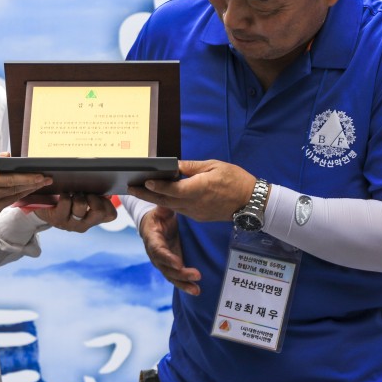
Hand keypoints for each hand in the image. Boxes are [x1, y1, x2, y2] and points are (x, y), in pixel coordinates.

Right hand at [0, 154, 51, 223]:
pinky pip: (7, 204)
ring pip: (14, 197)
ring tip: (41, 184)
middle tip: (48, 179)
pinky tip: (25, 191)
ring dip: (28, 191)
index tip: (40, 174)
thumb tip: (7, 155)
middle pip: (16, 189)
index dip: (27, 177)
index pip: (10, 179)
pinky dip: (17, 197)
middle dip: (33, 184)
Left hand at [32, 193, 118, 232]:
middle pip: (99, 211)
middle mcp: (84, 226)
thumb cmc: (69, 202)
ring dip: (78, 195)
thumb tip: (107, 193)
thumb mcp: (85, 201)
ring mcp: (70, 224)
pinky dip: (65, 194)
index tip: (97, 196)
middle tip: (84, 194)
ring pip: (81, 205)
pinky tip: (63, 195)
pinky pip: (66, 201)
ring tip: (72, 194)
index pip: (111, 214)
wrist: (45, 210)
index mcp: (93, 221)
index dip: (107, 202)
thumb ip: (98, 198)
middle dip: (93, 197)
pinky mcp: (57, 219)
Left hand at [128, 159, 257, 222]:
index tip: (144, 180)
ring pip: (171, 206)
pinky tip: (160, 195)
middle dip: (147, 194)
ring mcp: (196, 213)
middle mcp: (195, 204)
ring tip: (140, 190)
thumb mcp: (214, 166)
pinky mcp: (198, 216)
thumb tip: (174, 165)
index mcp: (199, 189)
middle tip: (130, 188)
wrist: (251, 203)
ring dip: (155, 198)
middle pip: (166, 200)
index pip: (173, 189)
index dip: (158, 185)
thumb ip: (192, 167)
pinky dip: (168, 202)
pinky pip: (180, 209)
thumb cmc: (236, 180)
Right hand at [139, 206, 200, 295]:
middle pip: (166, 267)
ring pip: (171, 276)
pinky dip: (185, 285)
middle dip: (180, 273)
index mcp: (152, 238)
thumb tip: (167, 202)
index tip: (178, 263)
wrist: (153, 225)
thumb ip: (164, 208)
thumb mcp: (161, 209)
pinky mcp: (170, 267)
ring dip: (184, 283)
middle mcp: (156, 254)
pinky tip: (196, 290)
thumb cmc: (158, 216)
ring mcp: (162, 262)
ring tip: (196, 289)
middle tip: (196, 275)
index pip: (158, 251)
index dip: (167, 258)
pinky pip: (176, 278)